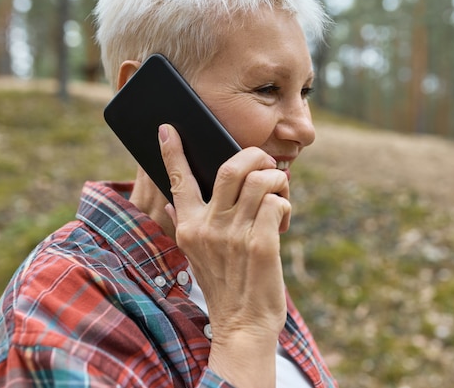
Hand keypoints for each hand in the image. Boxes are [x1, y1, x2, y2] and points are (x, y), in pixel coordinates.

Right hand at [158, 124, 289, 386]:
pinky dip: (286, 204)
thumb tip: (172, 202)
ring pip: (261, 180)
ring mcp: (234, 235)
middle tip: (266, 164)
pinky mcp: (261, 245)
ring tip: (279, 194)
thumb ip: (187, 226)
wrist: (242, 325)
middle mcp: (208, 227)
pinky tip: (285, 219)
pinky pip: (278, 202)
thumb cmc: (224, 286)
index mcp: (189, 226)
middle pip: (231, 167)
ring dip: (277, 180)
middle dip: (255, 155)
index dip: (172, 152)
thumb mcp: (196, 256)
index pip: (178, 180)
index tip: (167, 128)